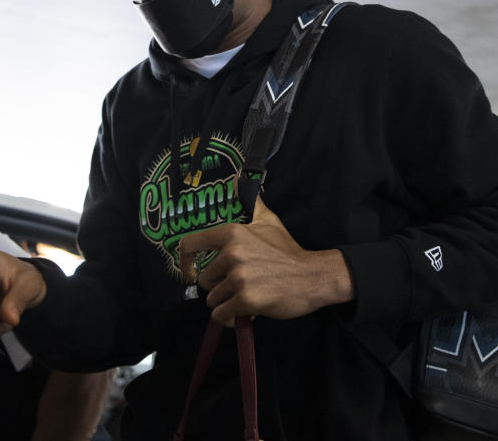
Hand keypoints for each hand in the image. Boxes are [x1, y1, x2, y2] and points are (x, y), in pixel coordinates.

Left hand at [177, 195, 353, 323]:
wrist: (312, 277)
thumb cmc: (287, 251)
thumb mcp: (268, 221)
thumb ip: (250, 202)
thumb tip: (237, 179)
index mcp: (231, 233)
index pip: (190, 244)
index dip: (184, 261)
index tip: (190, 272)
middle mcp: (231, 254)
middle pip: (204, 280)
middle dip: (218, 287)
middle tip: (240, 285)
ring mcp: (239, 278)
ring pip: (213, 300)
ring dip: (226, 303)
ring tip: (246, 296)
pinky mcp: (247, 300)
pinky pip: (222, 316)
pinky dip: (231, 319)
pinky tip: (245, 313)